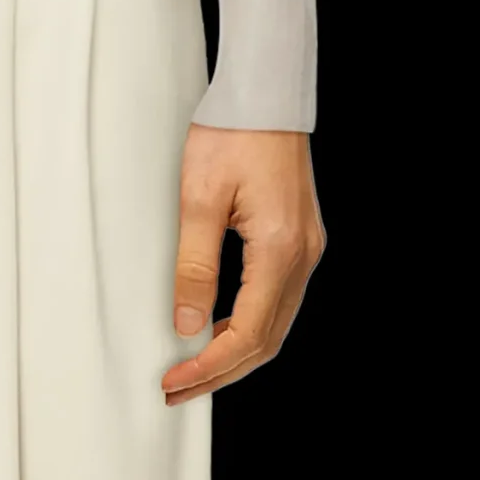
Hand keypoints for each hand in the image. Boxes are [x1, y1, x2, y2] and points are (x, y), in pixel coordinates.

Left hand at [162, 128, 325, 405]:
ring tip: (191, 370)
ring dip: (233, 354)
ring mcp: (306, 248)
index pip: (247, 334)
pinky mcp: (299, 240)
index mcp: (279, 249)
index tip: (174, 380)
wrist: (266, 90)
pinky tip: (215, 330)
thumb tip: (188, 324)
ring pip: (274, 325)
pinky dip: (246, 326)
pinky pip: (277, 301)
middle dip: (220, 372)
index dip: (209, 366)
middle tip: (175, 390)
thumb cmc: (232, 132)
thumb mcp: (199, 199)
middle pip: (266, 341)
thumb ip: (194, 266)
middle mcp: (302, 254)